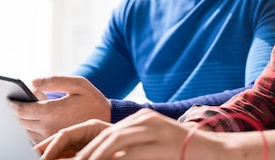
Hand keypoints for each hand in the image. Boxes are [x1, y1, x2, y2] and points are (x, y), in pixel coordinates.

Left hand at [12, 75, 110, 143]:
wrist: (106, 119)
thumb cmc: (91, 99)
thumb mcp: (78, 84)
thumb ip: (55, 81)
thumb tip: (31, 82)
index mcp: (52, 111)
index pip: (21, 110)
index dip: (11, 104)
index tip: (5, 97)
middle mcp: (48, 127)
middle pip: (18, 121)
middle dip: (10, 112)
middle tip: (5, 101)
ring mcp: (49, 136)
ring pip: (23, 130)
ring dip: (16, 121)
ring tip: (13, 109)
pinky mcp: (52, 141)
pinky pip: (31, 137)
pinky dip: (25, 128)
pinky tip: (25, 119)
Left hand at [38, 109, 218, 159]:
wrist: (215, 151)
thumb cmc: (181, 155)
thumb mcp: (152, 151)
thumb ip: (130, 153)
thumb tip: (100, 159)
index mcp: (139, 120)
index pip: (101, 133)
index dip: (80, 147)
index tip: (59, 158)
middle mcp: (142, 120)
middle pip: (102, 135)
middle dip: (79, 152)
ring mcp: (151, 127)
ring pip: (111, 140)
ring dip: (92, 156)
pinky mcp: (158, 138)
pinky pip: (128, 149)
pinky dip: (109, 157)